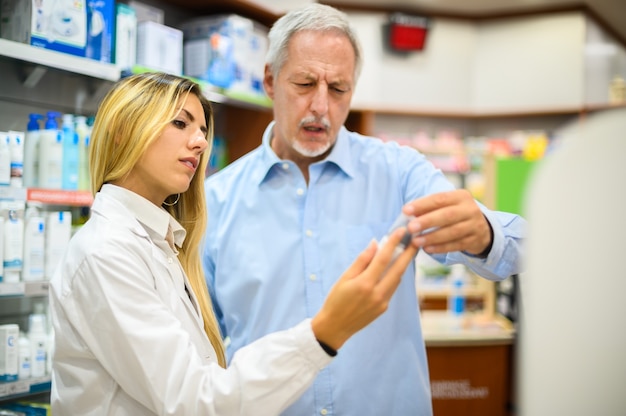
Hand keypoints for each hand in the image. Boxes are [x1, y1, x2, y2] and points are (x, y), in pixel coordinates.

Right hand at [311, 227, 417, 349]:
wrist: (335, 327)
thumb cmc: (335, 300)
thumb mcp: (344, 278)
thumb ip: (361, 261)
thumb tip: (375, 244)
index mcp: (365, 284)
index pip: (383, 259)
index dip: (393, 243)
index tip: (401, 231)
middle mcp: (377, 293)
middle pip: (398, 269)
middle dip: (408, 253)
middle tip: (416, 239)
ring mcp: (382, 302)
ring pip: (397, 279)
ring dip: (403, 265)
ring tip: (407, 251)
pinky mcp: (384, 308)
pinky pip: (392, 288)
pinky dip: (394, 276)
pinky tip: (394, 268)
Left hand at [404, 189, 491, 255]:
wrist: (481, 229)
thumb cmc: (455, 215)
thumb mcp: (446, 206)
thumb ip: (429, 208)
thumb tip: (407, 214)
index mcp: (461, 196)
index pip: (440, 198)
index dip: (422, 204)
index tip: (406, 210)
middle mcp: (470, 209)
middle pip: (447, 215)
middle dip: (427, 221)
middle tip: (411, 228)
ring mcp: (474, 225)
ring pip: (452, 232)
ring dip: (432, 237)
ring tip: (416, 241)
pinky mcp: (474, 240)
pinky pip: (456, 245)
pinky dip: (440, 248)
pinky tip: (427, 249)